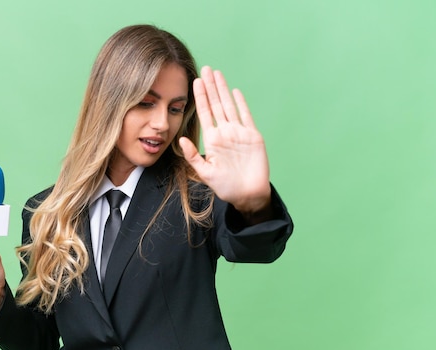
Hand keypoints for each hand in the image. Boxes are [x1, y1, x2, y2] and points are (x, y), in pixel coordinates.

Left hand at [180, 66, 270, 216]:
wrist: (247, 195)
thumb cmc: (226, 186)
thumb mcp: (205, 173)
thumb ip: (193, 156)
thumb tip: (181, 139)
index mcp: (212, 140)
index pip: (204, 113)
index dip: (200, 97)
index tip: (194, 81)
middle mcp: (225, 133)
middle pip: (216, 104)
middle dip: (210, 87)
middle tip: (205, 69)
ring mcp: (239, 133)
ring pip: (229, 106)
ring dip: (223, 90)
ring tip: (217, 73)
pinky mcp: (253, 137)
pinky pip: (246, 116)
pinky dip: (242, 104)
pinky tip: (236, 92)